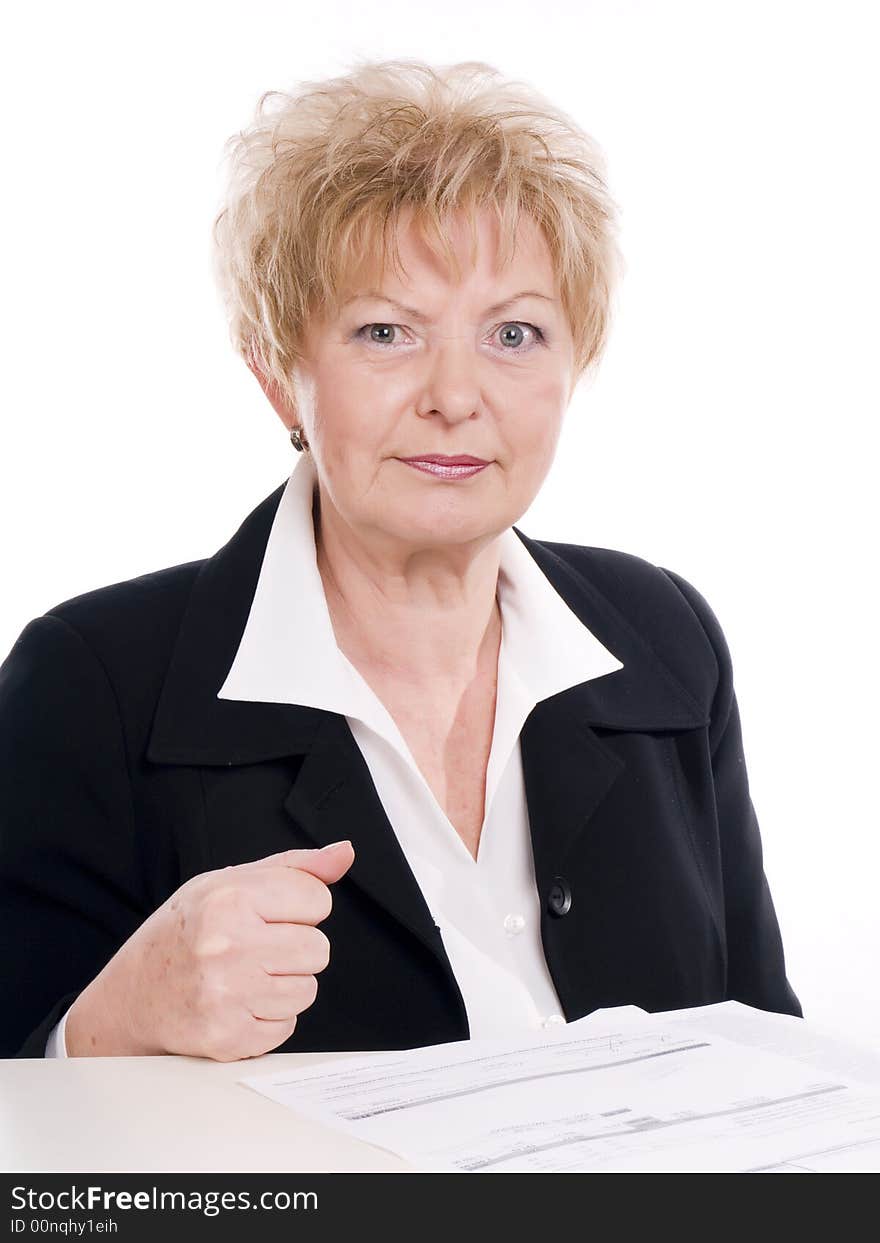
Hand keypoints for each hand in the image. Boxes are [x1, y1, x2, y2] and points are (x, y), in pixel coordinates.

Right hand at [65, 841, 354, 1060]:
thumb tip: (344, 853)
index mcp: (228, 899)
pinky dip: (270, 1017)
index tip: (268, 914)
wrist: (132, 995)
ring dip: (285, 984)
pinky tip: (237, 1002)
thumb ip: (293, 867)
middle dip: (295, 947)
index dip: (298, 906)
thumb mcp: (228, 882)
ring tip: (245, 975)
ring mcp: (227, 997)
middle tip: (256, 948)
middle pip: (319, 948)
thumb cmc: (185, 931)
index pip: (317, 898)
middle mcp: (227, 946)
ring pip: (308, 989)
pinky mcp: (229, 1038)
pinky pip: (288, 1025)